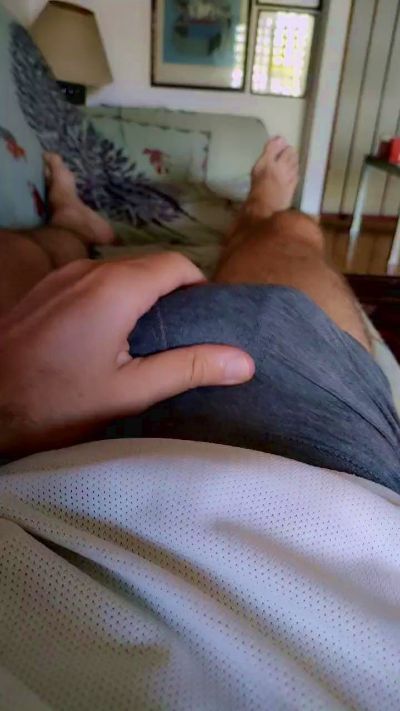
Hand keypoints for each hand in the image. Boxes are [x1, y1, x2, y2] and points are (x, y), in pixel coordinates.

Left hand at [0, 254, 253, 456]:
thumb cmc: (57, 401)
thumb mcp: (129, 392)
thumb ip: (189, 368)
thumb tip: (245, 361)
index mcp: (117, 288)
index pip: (176, 264)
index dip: (199, 286)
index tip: (207, 319)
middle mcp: (90, 269)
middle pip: (149, 265)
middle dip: (173, 292)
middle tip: (181, 336)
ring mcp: (63, 275)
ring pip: (120, 271)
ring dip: (142, 294)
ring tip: (146, 340)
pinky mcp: (46, 287)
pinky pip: (93, 279)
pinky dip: (113, 296)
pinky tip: (106, 335)